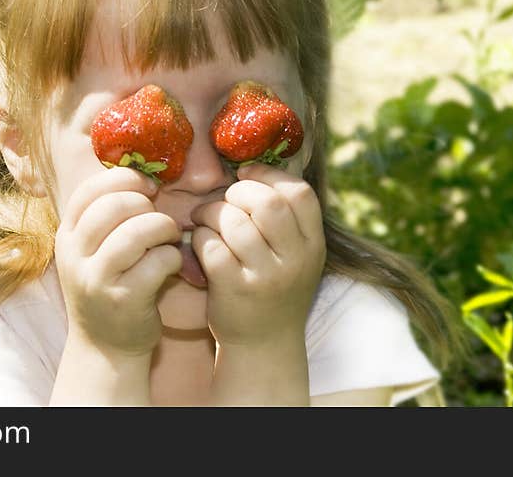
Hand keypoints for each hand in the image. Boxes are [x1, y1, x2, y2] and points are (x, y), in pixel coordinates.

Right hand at [55, 166, 181, 357]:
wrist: (105, 348)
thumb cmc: (109, 287)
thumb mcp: (92, 251)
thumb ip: (107, 217)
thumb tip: (143, 176)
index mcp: (67, 236)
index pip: (89, 190)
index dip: (123, 179)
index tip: (148, 188)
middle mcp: (74, 255)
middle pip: (114, 205)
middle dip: (147, 204)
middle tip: (160, 219)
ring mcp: (96, 279)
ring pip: (136, 232)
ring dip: (163, 228)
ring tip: (170, 237)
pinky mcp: (123, 300)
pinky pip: (156, 262)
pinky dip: (172, 257)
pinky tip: (172, 264)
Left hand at [190, 163, 325, 348]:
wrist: (264, 345)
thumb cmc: (273, 288)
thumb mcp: (296, 255)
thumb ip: (284, 218)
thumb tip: (250, 168)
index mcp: (313, 245)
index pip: (299, 193)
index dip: (269, 176)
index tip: (246, 176)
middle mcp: (295, 260)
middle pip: (267, 204)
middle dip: (237, 193)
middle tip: (224, 201)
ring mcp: (266, 277)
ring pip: (234, 222)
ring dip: (211, 213)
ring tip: (205, 220)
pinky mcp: (235, 290)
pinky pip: (211, 247)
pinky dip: (199, 238)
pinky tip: (200, 244)